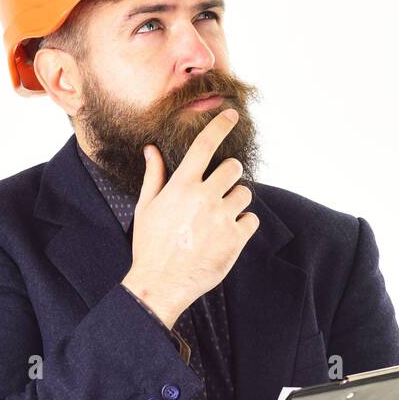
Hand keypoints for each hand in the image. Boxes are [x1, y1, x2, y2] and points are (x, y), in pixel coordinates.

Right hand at [120, 108, 259, 327]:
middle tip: (219, 190)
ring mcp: (222, 218)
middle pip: (233, 168)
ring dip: (236, 201)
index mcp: (182, 186)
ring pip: (244, 194)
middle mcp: (204, 197)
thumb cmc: (150, 247)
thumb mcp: (147, 208)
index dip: (221, 125)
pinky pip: (251, 220)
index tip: (232, 115)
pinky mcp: (235, 239)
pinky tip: (227, 235)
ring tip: (220, 218)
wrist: (160, 284)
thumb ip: (155, 176)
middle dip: (229, 175)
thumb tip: (151, 150)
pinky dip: (243, 225)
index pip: (205, 145)